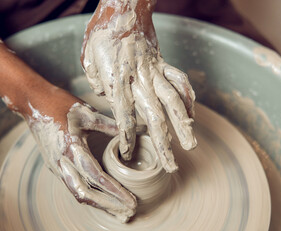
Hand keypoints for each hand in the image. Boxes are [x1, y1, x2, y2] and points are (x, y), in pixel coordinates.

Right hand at [20, 87, 136, 221]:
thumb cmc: (61, 105)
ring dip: (98, 204)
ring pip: (77, 193)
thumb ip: (112, 125)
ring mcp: (57, 166)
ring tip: (117, 210)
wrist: (34, 103)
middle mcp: (62, 162)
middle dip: (108, 205)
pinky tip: (101, 198)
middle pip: (85, 194)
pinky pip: (72, 186)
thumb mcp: (87, 113)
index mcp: (71, 148)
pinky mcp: (55, 166)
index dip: (115, 191)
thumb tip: (139, 129)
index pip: (96, 177)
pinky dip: (88, 196)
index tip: (131, 200)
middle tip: (129, 211)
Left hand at [81, 0, 196, 171]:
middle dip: (163, 143)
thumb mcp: (88, 56)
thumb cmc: (102, 32)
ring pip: (173, 101)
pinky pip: (179, 81)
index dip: (128, 136)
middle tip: (171, 164)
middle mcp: (140, 79)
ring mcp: (155, 71)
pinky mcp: (164, 63)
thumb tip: (106, 95)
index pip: (124, 115)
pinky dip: (188, 98)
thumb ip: (96, 80)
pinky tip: (192, 114)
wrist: (124, 7)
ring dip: (183, 125)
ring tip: (191, 144)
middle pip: (154, 116)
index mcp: (118, 79)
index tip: (130, 153)